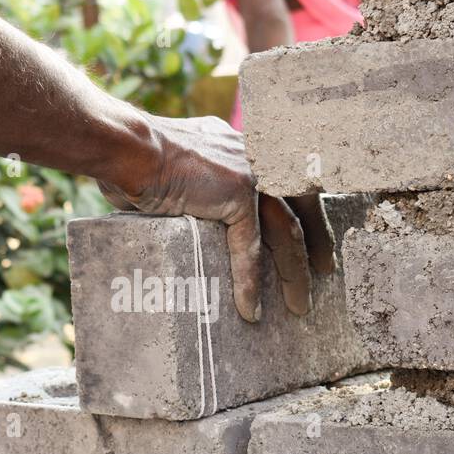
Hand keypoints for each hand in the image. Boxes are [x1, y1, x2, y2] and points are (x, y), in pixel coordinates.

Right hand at [97, 114, 335, 321]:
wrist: (128, 144)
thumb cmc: (136, 156)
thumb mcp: (181, 169)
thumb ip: (199, 187)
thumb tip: (190, 213)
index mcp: (244, 148)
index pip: (287, 182)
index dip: (304, 210)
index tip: (311, 236)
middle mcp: (255, 156)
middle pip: (302, 205)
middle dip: (316, 242)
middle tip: (325, 272)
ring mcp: (250, 174)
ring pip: (285, 233)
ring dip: (293, 274)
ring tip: (298, 306)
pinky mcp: (237, 194)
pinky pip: (249, 249)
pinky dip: (249, 282)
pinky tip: (250, 309)